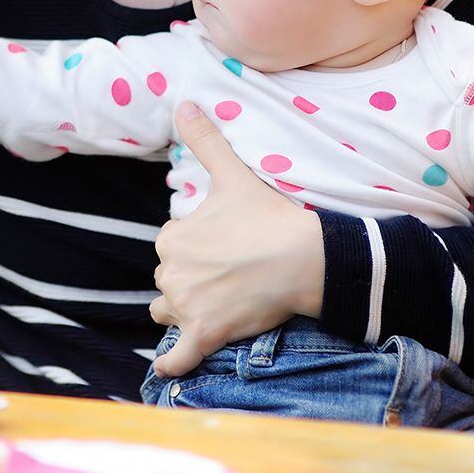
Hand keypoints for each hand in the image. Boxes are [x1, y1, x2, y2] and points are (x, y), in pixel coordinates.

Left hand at [148, 101, 324, 377]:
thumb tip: (184, 103)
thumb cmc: (269, 216)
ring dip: (182, 312)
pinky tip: (169, 369)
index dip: (196, 249)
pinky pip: (178, 358)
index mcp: (171, 238)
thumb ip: (205, 140)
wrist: (305, 258)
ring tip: (215, 305)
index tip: (225, 246)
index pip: (171, 248)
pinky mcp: (204, 335)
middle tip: (228, 274)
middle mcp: (170, 274)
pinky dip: (174, 364)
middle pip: (169, 281)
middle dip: (189, 280)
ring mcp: (187, 308)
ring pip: (168, 312)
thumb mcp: (232, 173)